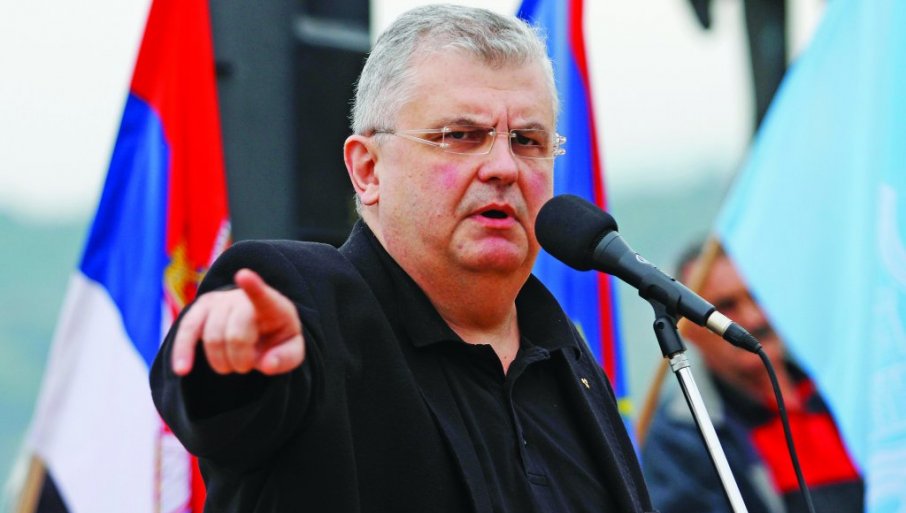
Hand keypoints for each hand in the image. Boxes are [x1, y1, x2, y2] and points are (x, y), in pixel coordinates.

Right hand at [171, 269, 304, 376]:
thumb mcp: (291, 351)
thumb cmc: (275, 339)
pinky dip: (183, 351)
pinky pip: (186, 331)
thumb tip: (267, 364)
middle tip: (248, 365)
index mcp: (272, 306)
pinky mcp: (198, 310)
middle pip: (236, 334)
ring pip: (212, 337)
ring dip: (222, 362)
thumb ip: (285, 358)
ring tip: (234, 364)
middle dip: (241, 360)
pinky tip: (183, 369)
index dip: (253, 286)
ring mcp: (219, 301)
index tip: (243, 275)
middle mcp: (243, 298)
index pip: (263, 296)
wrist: (256, 327)